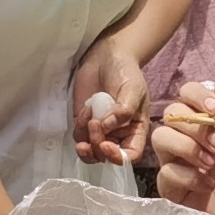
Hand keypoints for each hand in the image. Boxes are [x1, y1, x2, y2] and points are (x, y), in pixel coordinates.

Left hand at [73, 39, 149, 165]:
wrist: (107, 57)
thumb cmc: (126, 72)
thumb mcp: (132, 89)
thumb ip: (124, 110)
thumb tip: (107, 128)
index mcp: (135, 131)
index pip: (130, 156)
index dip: (117, 158)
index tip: (105, 145)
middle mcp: (118, 135)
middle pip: (106, 157)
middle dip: (97, 146)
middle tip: (94, 124)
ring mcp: (100, 131)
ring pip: (90, 152)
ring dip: (85, 139)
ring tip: (88, 116)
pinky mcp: (84, 124)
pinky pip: (79, 137)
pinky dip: (79, 127)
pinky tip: (86, 109)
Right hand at [150, 77, 214, 208]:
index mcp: (205, 120)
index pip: (187, 93)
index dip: (198, 96)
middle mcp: (185, 136)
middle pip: (171, 113)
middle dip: (195, 126)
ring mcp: (174, 160)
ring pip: (160, 137)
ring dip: (188, 147)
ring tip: (210, 164)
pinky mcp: (169, 186)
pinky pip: (165, 172)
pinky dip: (189, 177)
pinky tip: (206, 185)